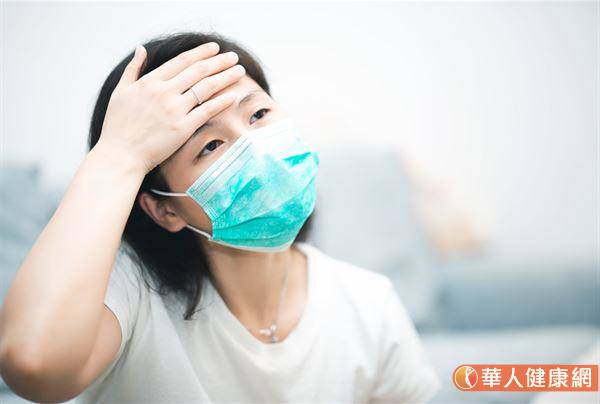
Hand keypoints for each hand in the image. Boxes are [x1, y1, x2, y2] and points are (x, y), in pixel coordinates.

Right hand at [96, 42, 244, 173]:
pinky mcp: (182, 128)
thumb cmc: (118, 126)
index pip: (181, 61)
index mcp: (150, 82)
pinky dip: (222, 101)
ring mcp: (174, 109)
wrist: (120, 155)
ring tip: (240, 70)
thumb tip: (141, 49)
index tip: (214, 48)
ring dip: (225, 76)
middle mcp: (164, 92)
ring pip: (206, 87)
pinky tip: (234, 95)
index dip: (201, 52)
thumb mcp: (120, 91)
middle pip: (198, 70)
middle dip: (218, 61)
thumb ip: (133, 69)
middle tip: (233, 56)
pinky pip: (207, 110)